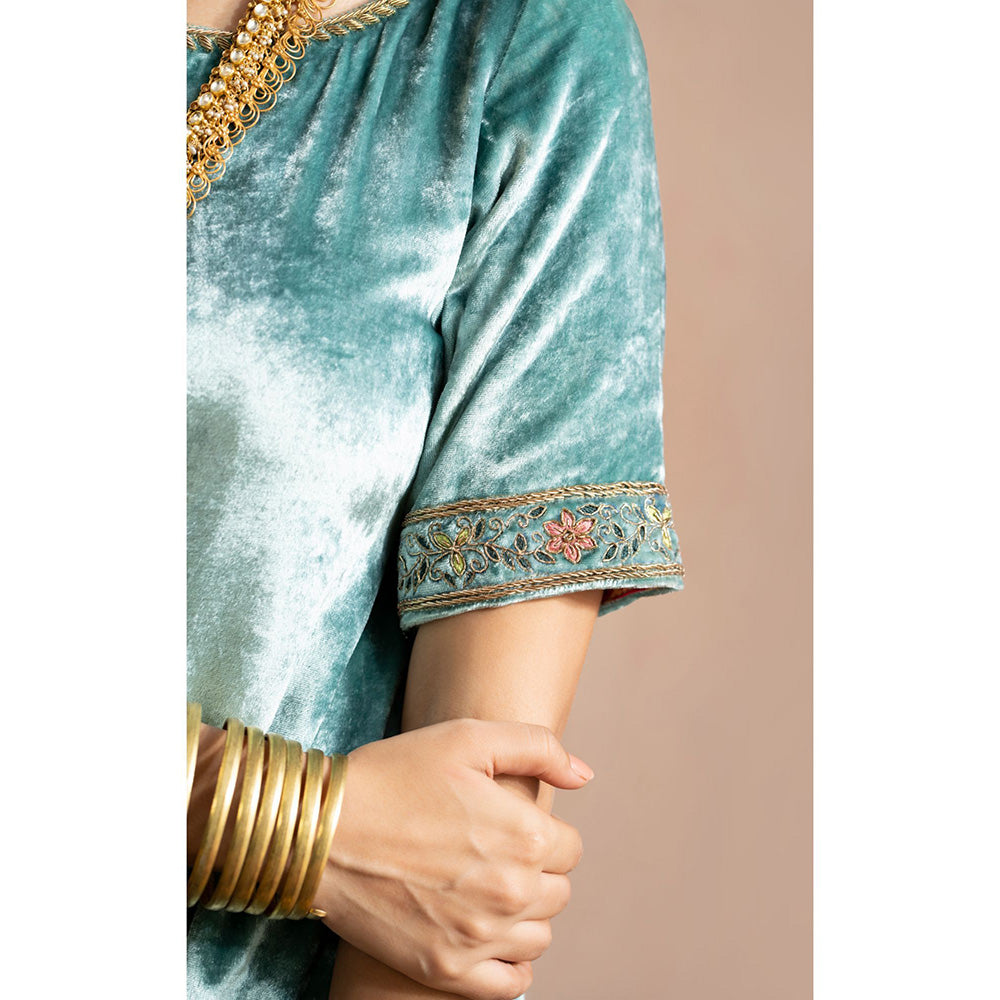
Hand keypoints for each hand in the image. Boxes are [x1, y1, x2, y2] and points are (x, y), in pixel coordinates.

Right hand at [313, 718, 590, 999]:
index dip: (541, 831)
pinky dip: (508, 965)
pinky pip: (510, 985)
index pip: (570, 848)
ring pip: (538, 937)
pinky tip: (485, 936)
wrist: (320, 830)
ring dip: (523, 916)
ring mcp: (480, 937)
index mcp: (526, 836)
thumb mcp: (468, 737)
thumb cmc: (394, 775)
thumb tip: (585, 777)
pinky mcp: (446, 970)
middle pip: (557, 893)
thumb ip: (538, 748)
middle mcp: (512, 892)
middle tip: (491, 853)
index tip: (508, 824)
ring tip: (484, 890)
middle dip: (534, 872)